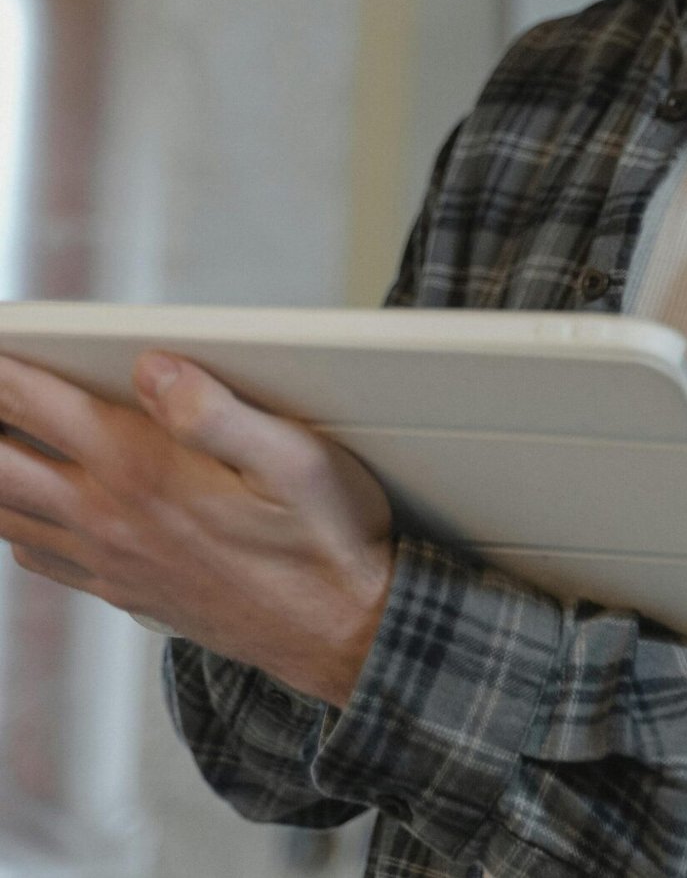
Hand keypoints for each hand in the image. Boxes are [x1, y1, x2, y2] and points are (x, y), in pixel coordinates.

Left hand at [0, 351, 395, 706]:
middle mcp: (110, 517)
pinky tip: (22, 504)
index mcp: (145, 471)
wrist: (340, 633)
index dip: (0, 370)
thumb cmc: (326, 538)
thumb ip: (215, 409)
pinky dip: (11, 521)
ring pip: (5, 513)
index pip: (39, 406)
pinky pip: (37, 554)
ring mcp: (108, 560)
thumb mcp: (295, 457)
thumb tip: (152, 366)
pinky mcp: (121, 588)